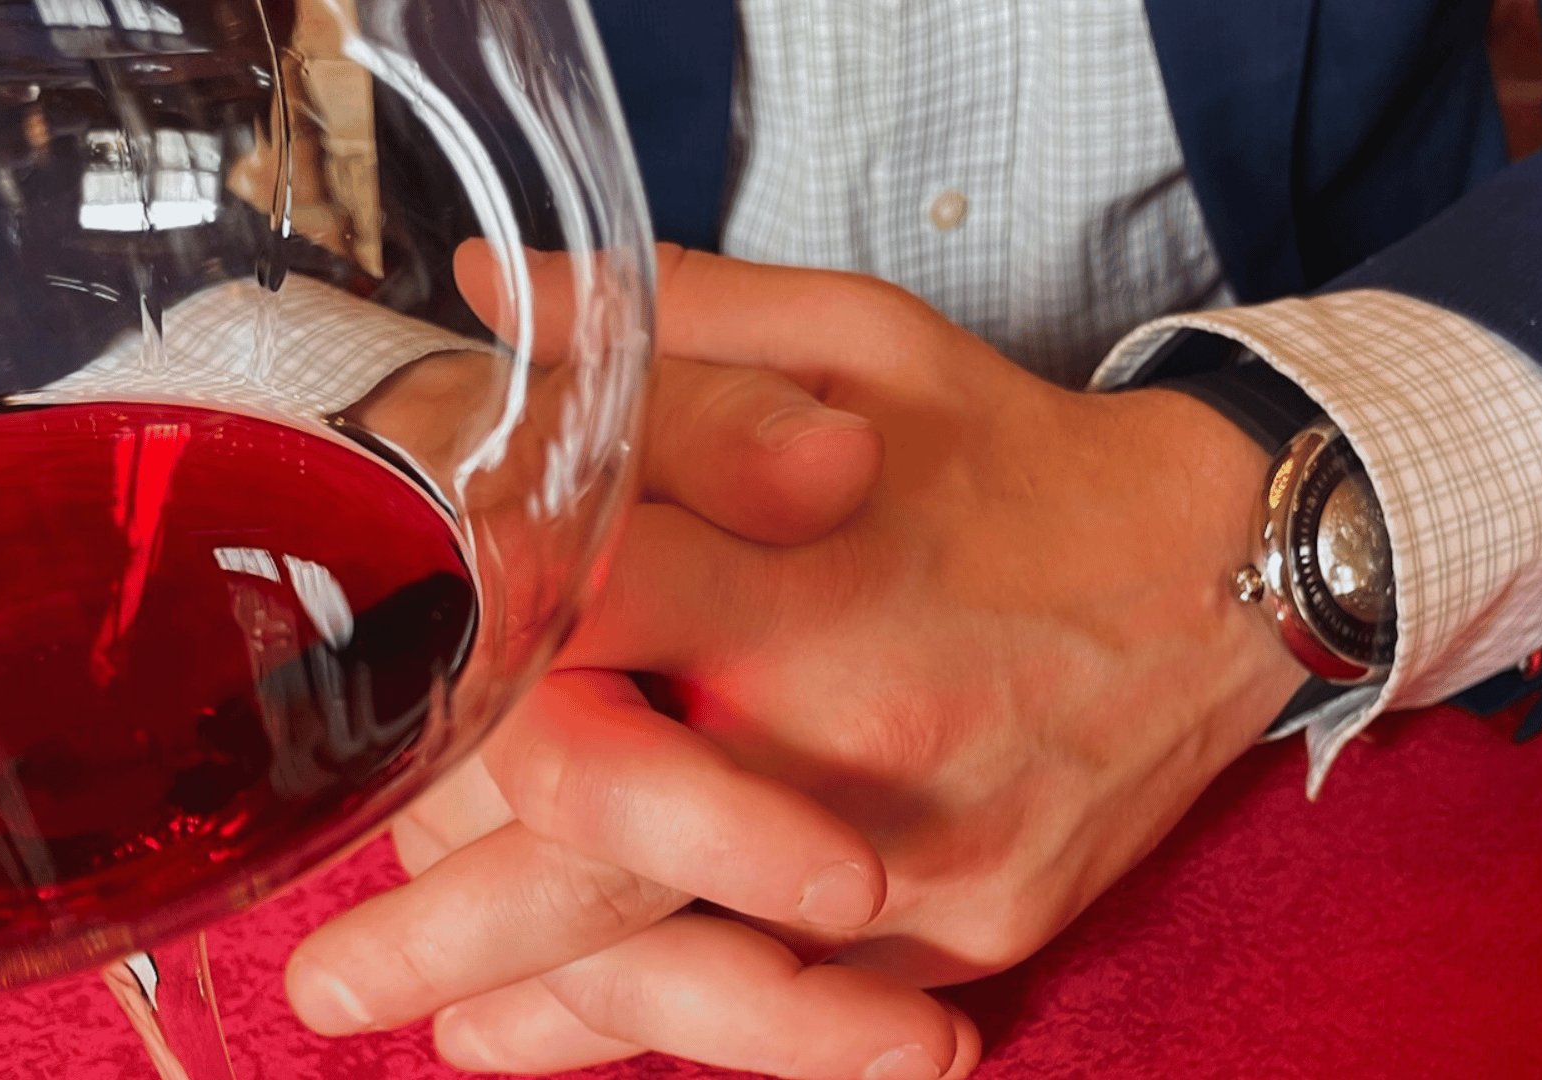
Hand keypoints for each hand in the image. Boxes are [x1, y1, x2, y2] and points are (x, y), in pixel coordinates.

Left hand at [295, 244, 1306, 1075]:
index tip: (348, 706)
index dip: (445, 656)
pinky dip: (696, 1031)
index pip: (579, 615)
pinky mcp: (980, 928)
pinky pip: (814, 1007)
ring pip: (701, 970)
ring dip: (545, 1011)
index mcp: (802, 572)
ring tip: (431, 1030)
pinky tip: (596, 1038)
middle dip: (444, 922)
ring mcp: (923, 851)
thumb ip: (674, 325)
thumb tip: (492, 297)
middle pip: (606, 849)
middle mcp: (852, 728)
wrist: (1221, 572)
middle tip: (320, 978)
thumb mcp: (864, 342)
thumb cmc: (1019, 455)